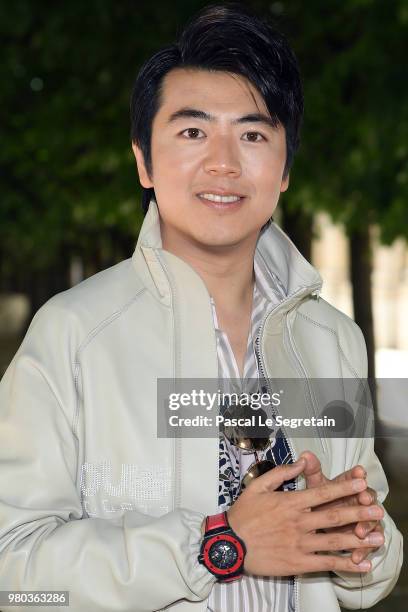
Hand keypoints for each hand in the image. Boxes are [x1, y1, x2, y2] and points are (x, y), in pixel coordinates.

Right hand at [227, 457, 383, 576]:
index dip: (344, 488)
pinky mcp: (298, 562)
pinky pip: (325, 562)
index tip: (361, 484)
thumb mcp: (258, 486)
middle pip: (334, 516)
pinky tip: (360, 564)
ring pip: (334, 540)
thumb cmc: (243, 515)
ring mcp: (299, 544)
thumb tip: (300, 461)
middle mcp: (298, 522)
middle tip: (377, 509)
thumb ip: (281, 473)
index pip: (323, 493)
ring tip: (377, 537)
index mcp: (290, 503)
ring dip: (358, 538)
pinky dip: (344, 563)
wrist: (230, 544)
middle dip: (359, 512)